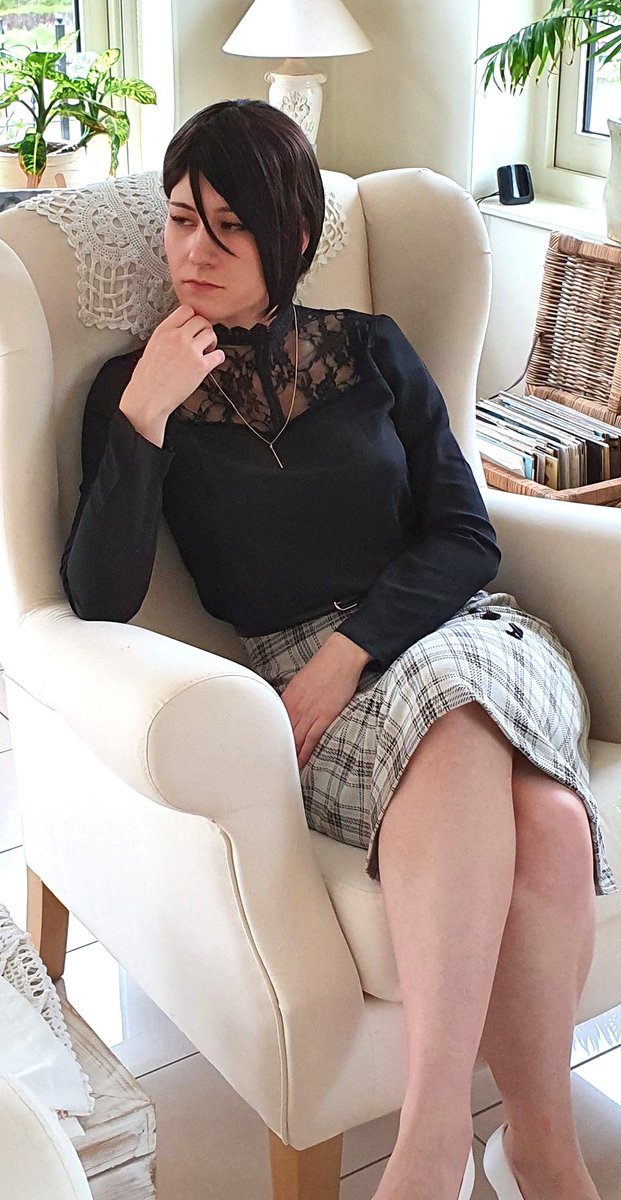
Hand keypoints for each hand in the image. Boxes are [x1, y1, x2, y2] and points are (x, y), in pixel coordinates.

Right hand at [119, 304, 224, 444]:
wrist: (148, 399)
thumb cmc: (147, 379)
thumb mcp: (151, 347)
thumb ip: (167, 337)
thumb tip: (180, 332)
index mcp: (163, 331)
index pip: (186, 310)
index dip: (192, 317)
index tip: (193, 326)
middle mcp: (178, 337)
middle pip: (201, 320)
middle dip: (204, 329)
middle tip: (202, 340)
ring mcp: (190, 351)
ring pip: (211, 333)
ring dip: (211, 341)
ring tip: (206, 351)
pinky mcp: (201, 366)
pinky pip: (219, 354)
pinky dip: (218, 357)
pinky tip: (211, 362)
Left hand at [280, 632, 371, 770]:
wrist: (340, 656)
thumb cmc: (323, 667)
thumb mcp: (300, 682)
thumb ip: (293, 699)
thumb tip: (289, 711)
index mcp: (287, 699)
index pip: (272, 725)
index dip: (268, 742)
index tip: (263, 754)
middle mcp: (294, 708)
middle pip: (281, 736)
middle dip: (275, 754)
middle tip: (268, 770)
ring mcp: (309, 713)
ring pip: (294, 741)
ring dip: (289, 758)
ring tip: (282, 774)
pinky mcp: (324, 717)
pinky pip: (311, 740)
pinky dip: (305, 754)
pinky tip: (300, 764)